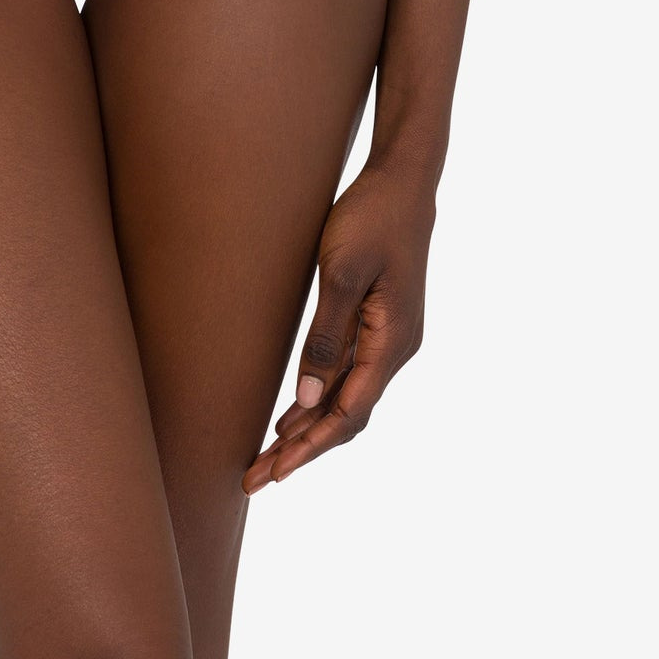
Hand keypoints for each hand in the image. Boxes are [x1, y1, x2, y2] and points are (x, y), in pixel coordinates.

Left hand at [243, 160, 433, 490]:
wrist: (403, 181)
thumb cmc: (370, 218)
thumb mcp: (341, 273)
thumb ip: (326, 337)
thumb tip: (310, 401)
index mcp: (392, 343)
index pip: (349, 415)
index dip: (310, 447)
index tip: (274, 473)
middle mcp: (396, 349)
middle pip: (348, 417)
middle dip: (303, 449)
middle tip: (255, 477)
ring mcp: (390, 338)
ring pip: (349, 399)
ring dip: (310, 429)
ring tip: (267, 455)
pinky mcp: (380, 323)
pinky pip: (349, 375)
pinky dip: (321, 399)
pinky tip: (294, 411)